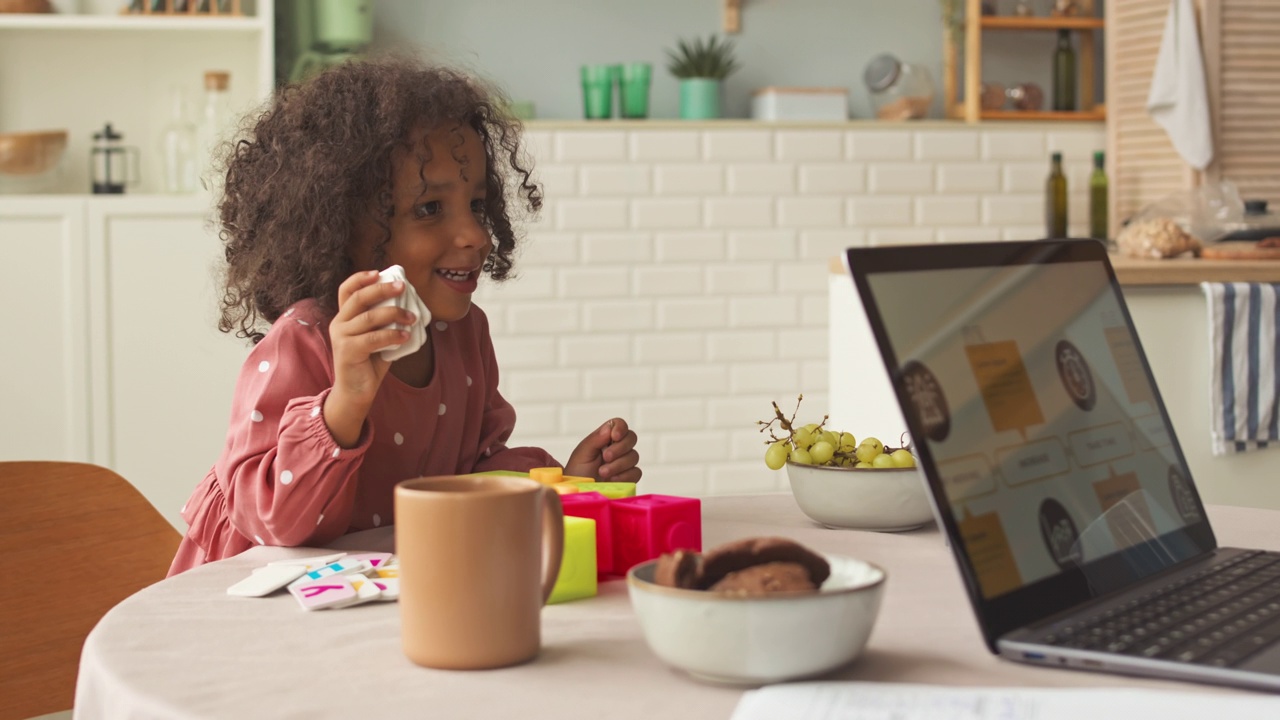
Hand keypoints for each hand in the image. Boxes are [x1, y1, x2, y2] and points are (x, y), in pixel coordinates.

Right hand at [324, 270, 417, 446]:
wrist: (356, 392)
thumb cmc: (369, 363)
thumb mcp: (379, 337)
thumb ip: (387, 322)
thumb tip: (412, 305)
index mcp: (345, 317)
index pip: (347, 290)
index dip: (361, 278)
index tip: (380, 273)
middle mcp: (339, 323)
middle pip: (359, 297)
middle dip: (382, 289)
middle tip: (403, 287)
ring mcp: (341, 337)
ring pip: (369, 317)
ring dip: (395, 314)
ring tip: (413, 318)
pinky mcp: (347, 351)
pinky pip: (374, 338)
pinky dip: (393, 335)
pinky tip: (406, 336)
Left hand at [564, 418, 640, 482]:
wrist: (579, 493)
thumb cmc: (577, 473)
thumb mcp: (582, 453)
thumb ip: (596, 439)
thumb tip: (610, 427)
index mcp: (605, 438)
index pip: (619, 425)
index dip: (620, 428)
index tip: (614, 436)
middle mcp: (617, 448)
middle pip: (631, 438)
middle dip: (619, 448)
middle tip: (605, 457)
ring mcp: (624, 463)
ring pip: (634, 456)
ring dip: (618, 464)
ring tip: (603, 472)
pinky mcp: (629, 478)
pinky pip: (636, 472)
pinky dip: (624, 476)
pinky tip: (612, 480)